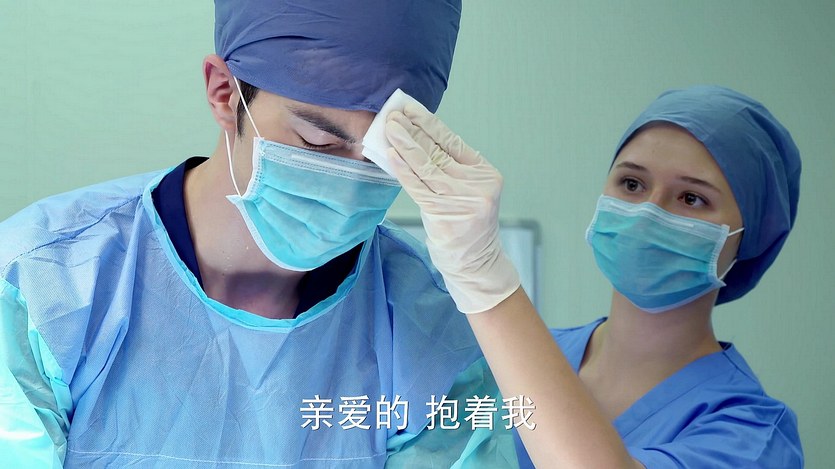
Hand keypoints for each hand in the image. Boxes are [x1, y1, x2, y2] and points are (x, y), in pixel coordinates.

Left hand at [385, 103, 519, 312]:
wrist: (475, 263)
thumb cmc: (466, 225)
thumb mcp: (469, 193)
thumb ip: (451, 169)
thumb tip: (416, 140)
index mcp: (486, 173)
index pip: (453, 142)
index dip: (430, 124)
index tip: (411, 110)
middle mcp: (477, 184)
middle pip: (438, 151)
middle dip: (413, 130)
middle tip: (394, 114)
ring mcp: (461, 199)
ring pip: (426, 165)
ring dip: (405, 144)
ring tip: (390, 127)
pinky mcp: (443, 213)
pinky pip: (417, 185)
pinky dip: (402, 168)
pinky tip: (391, 154)